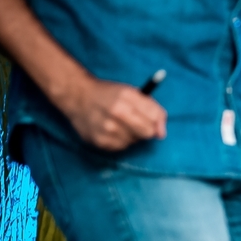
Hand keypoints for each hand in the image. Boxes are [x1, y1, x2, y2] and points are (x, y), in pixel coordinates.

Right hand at [52, 74, 167, 150]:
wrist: (78, 97)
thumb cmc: (110, 95)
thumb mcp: (133, 93)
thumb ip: (153, 110)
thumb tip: (162, 134)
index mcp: (127, 97)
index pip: (154, 118)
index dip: (155, 120)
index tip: (150, 119)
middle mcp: (116, 113)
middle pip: (147, 133)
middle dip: (145, 129)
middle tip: (135, 122)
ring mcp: (107, 128)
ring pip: (135, 141)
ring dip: (131, 135)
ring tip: (119, 124)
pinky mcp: (100, 141)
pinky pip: (122, 147)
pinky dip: (120, 140)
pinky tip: (111, 130)